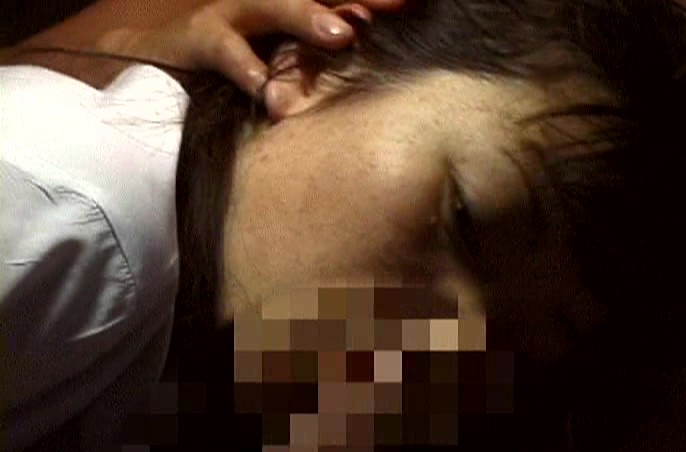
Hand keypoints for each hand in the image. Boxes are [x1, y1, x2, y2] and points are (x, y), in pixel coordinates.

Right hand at [98, 0, 403, 96]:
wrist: (149, 38)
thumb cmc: (227, 43)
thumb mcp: (275, 38)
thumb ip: (311, 43)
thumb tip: (357, 43)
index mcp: (287, 2)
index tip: (413, 3)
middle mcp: (263, 0)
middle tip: (402, 3)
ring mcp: (232, 12)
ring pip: (272, 5)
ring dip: (306, 16)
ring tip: (341, 34)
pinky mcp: (199, 37)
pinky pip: (225, 50)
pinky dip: (245, 67)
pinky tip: (264, 88)